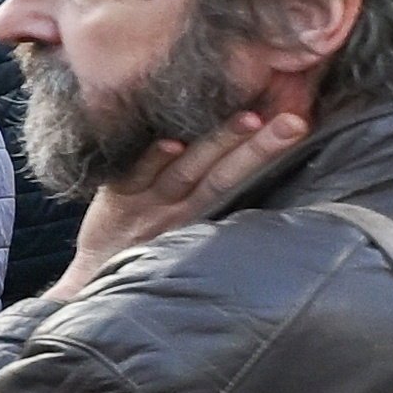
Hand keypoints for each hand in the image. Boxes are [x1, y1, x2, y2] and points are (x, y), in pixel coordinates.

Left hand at [66, 89, 315, 280]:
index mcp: (199, 210)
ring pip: (187, 171)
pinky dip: (153, 160)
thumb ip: (205, 186)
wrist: (93, 272)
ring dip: (217, 145)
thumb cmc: (143, 244)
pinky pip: (135, 177)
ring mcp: (148, 202)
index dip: (268, 152)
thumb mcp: (181, 223)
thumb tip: (238, 144)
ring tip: (247, 120)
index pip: (240, 177)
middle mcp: (180, 206)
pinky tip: (171, 143)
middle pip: (225, 174)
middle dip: (260, 146)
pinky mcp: (115, 200)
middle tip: (292, 121)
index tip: (299, 123)